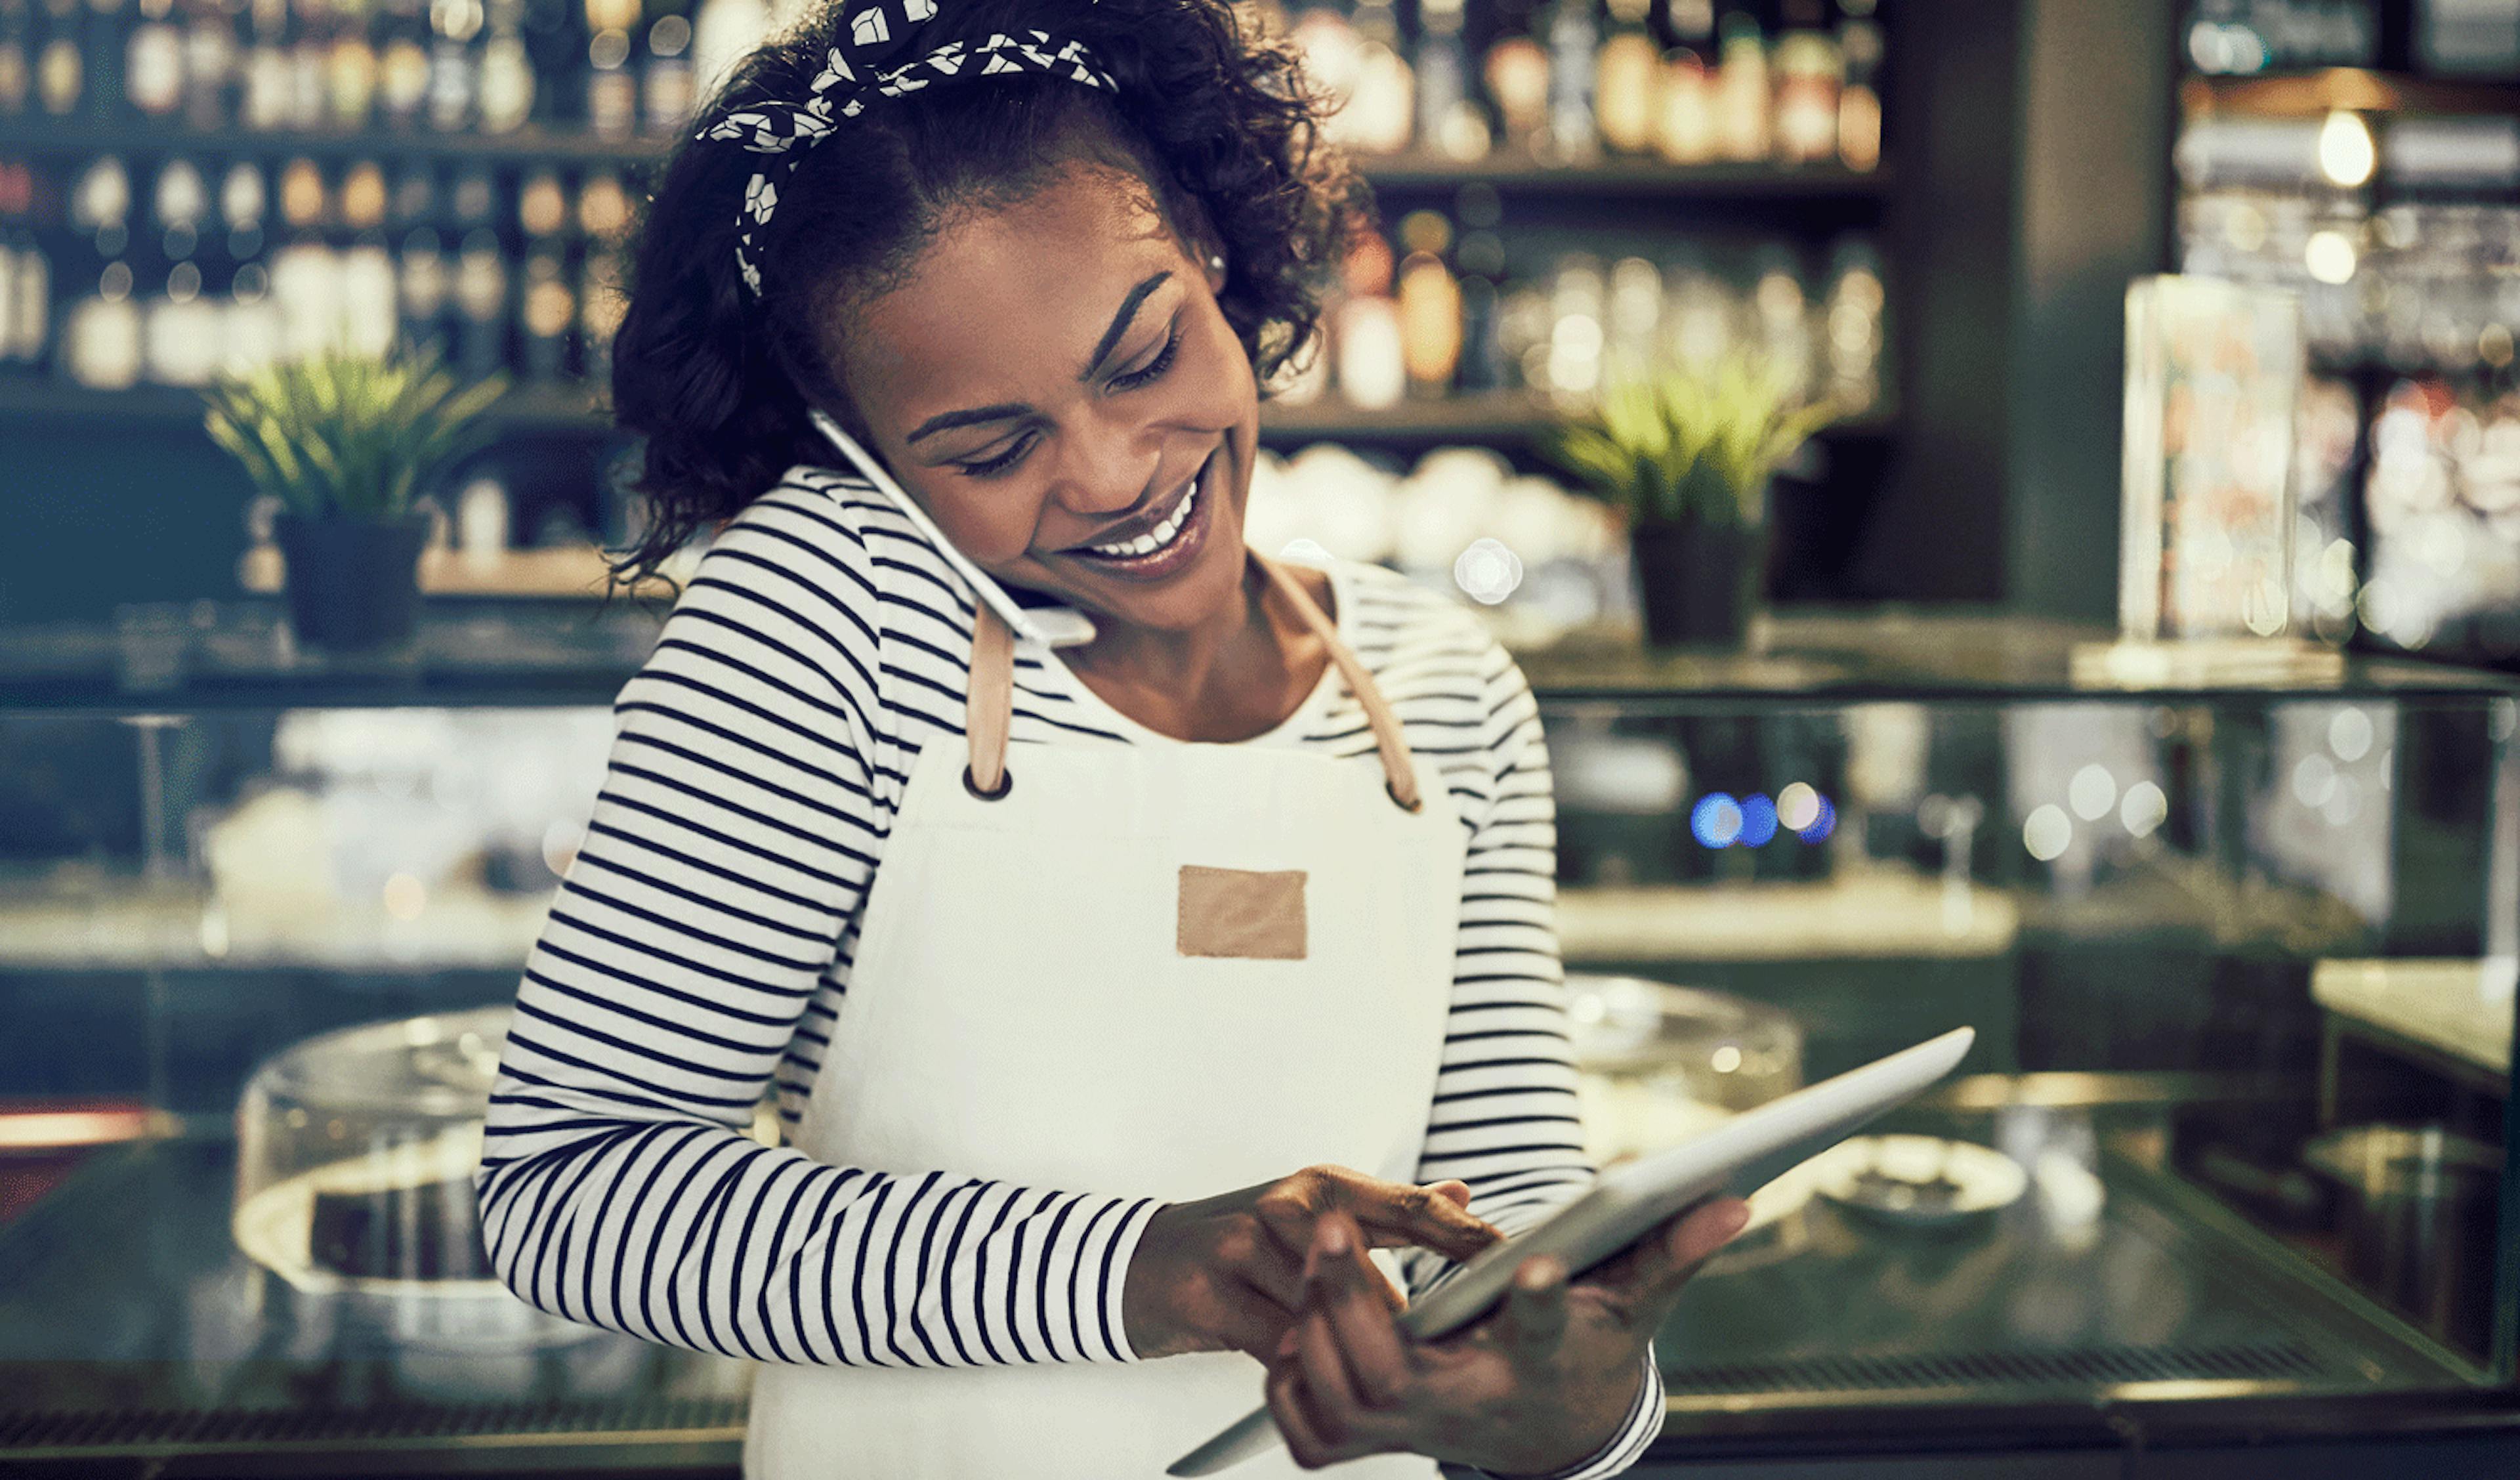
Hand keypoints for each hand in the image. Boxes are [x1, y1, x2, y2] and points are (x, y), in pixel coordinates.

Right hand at [1123, 1166, 1500, 1360]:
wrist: (1141, 1261)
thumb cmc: (1242, 1242)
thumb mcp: (1316, 1213)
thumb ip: (1391, 1210)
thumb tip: (1463, 1193)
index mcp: (1322, 1186)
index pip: (1408, 1207)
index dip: (1463, 1237)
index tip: (1510, 1262)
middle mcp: (1287, 1206)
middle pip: (1368, 1272)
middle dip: (1405, 1317)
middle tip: (1447, 1348)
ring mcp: (1244, 1246)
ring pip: (1320, 1310)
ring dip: (1349, 1345)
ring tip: (1382, 1370)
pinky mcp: (1210, 1291)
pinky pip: (1273, 1341)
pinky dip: (1299, 1362)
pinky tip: (1315, 1373)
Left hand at [1263, 1198, 1750, 1473]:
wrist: (1552, 1426)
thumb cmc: (1588, 1347)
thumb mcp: (1635, 1299)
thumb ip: (1674, 1248)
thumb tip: (1733, 1197)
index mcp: (1539, 1364)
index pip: (1543, 1337)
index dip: (1542, 1306)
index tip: (1536, 1269)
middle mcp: (1472, 1407)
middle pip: (1397, 1374)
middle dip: (1355, 1298)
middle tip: (1334, 1223)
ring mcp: (1415, 1433)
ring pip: (1343, 1400)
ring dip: (1316, 1327)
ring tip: (1316, 1255)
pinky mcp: (1373, 1445)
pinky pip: (1311, 1433)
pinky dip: (1291, 1383)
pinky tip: (1300, 1326)